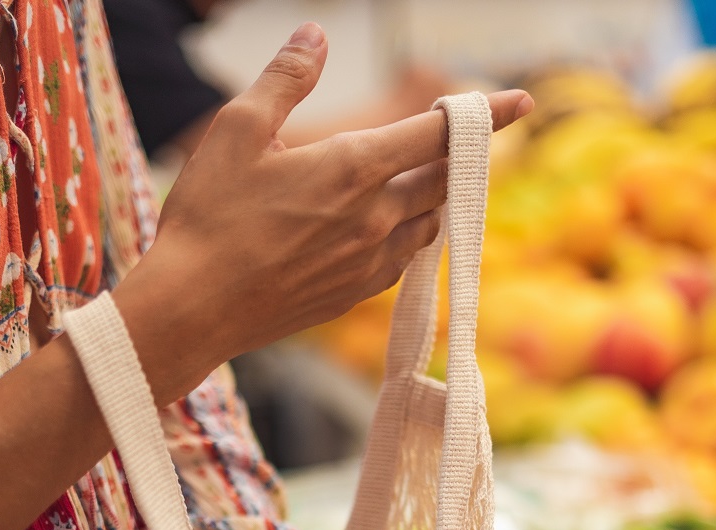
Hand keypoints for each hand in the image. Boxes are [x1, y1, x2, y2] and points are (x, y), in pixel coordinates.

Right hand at [114, 22, 532, 402]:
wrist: (192, 308)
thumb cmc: (208, 217)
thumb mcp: (236, 131)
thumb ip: (285, 78)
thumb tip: (316, 35)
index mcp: (353, 168)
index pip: (437, 133)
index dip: (485, 114)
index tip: (523, 101)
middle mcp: (375, 217)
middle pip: (444, 180)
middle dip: (460, 156)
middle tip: (463, 141)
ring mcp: (369, 261)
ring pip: (430, 222)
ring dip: (436, 198)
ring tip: (423, 182)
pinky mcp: (355, 294)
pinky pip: (405, 259)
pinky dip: (411, 236)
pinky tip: (390, 230)